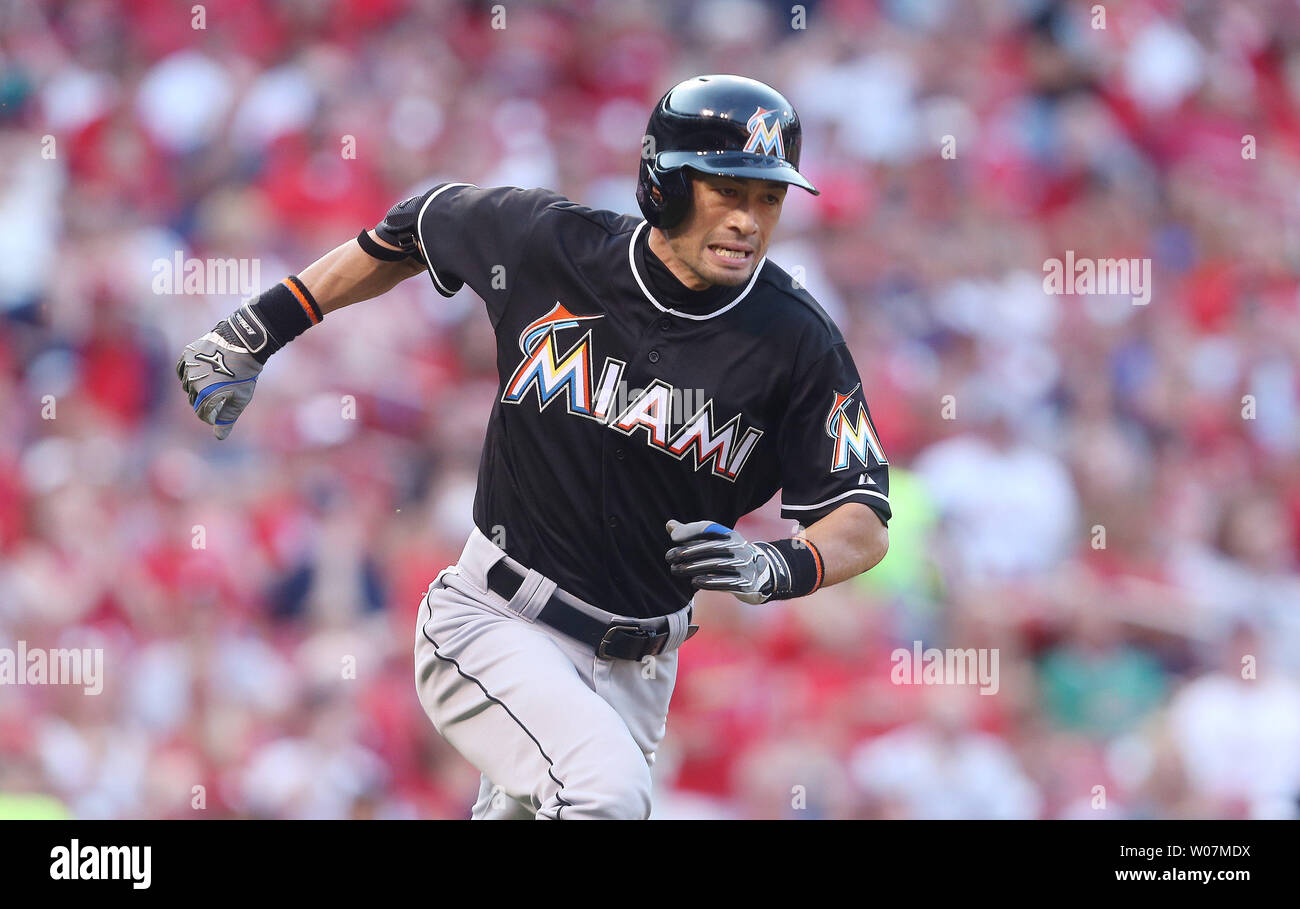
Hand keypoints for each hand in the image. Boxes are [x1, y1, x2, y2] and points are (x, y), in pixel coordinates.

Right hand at [175, 320, 263, 439]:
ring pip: (187, 385)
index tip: (221, 409)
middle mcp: (194, 383)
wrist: (243, 343)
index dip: (213, 415)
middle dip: (205, 400)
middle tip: (220, 391)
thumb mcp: (240, 399)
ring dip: (196, 386)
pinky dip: (188, 374)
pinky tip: (200, 372)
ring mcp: (189, 368)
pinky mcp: (187, 355)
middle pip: (194, 400)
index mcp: (207, 396)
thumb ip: (227, 419)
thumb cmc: (245, 374)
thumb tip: (219, 437)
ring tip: (213, 380)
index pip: (203, 415)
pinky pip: (182, 370)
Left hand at [664, 519, 773, 604]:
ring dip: (693, 568)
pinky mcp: (745, 582)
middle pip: (711, 547)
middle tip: (669, 556)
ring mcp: (743, 565)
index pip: (709, 528)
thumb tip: (669, 525)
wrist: (757, 573)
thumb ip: (692, 534)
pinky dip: (708, 582)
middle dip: (688, 552)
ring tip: (676, 569)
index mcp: (730, 535)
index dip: (691, 531)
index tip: (674, 537)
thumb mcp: (714, 542)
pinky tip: (694, 582)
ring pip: (716, 565)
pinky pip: (725, 582)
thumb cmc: (727, 555)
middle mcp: (738, 547)